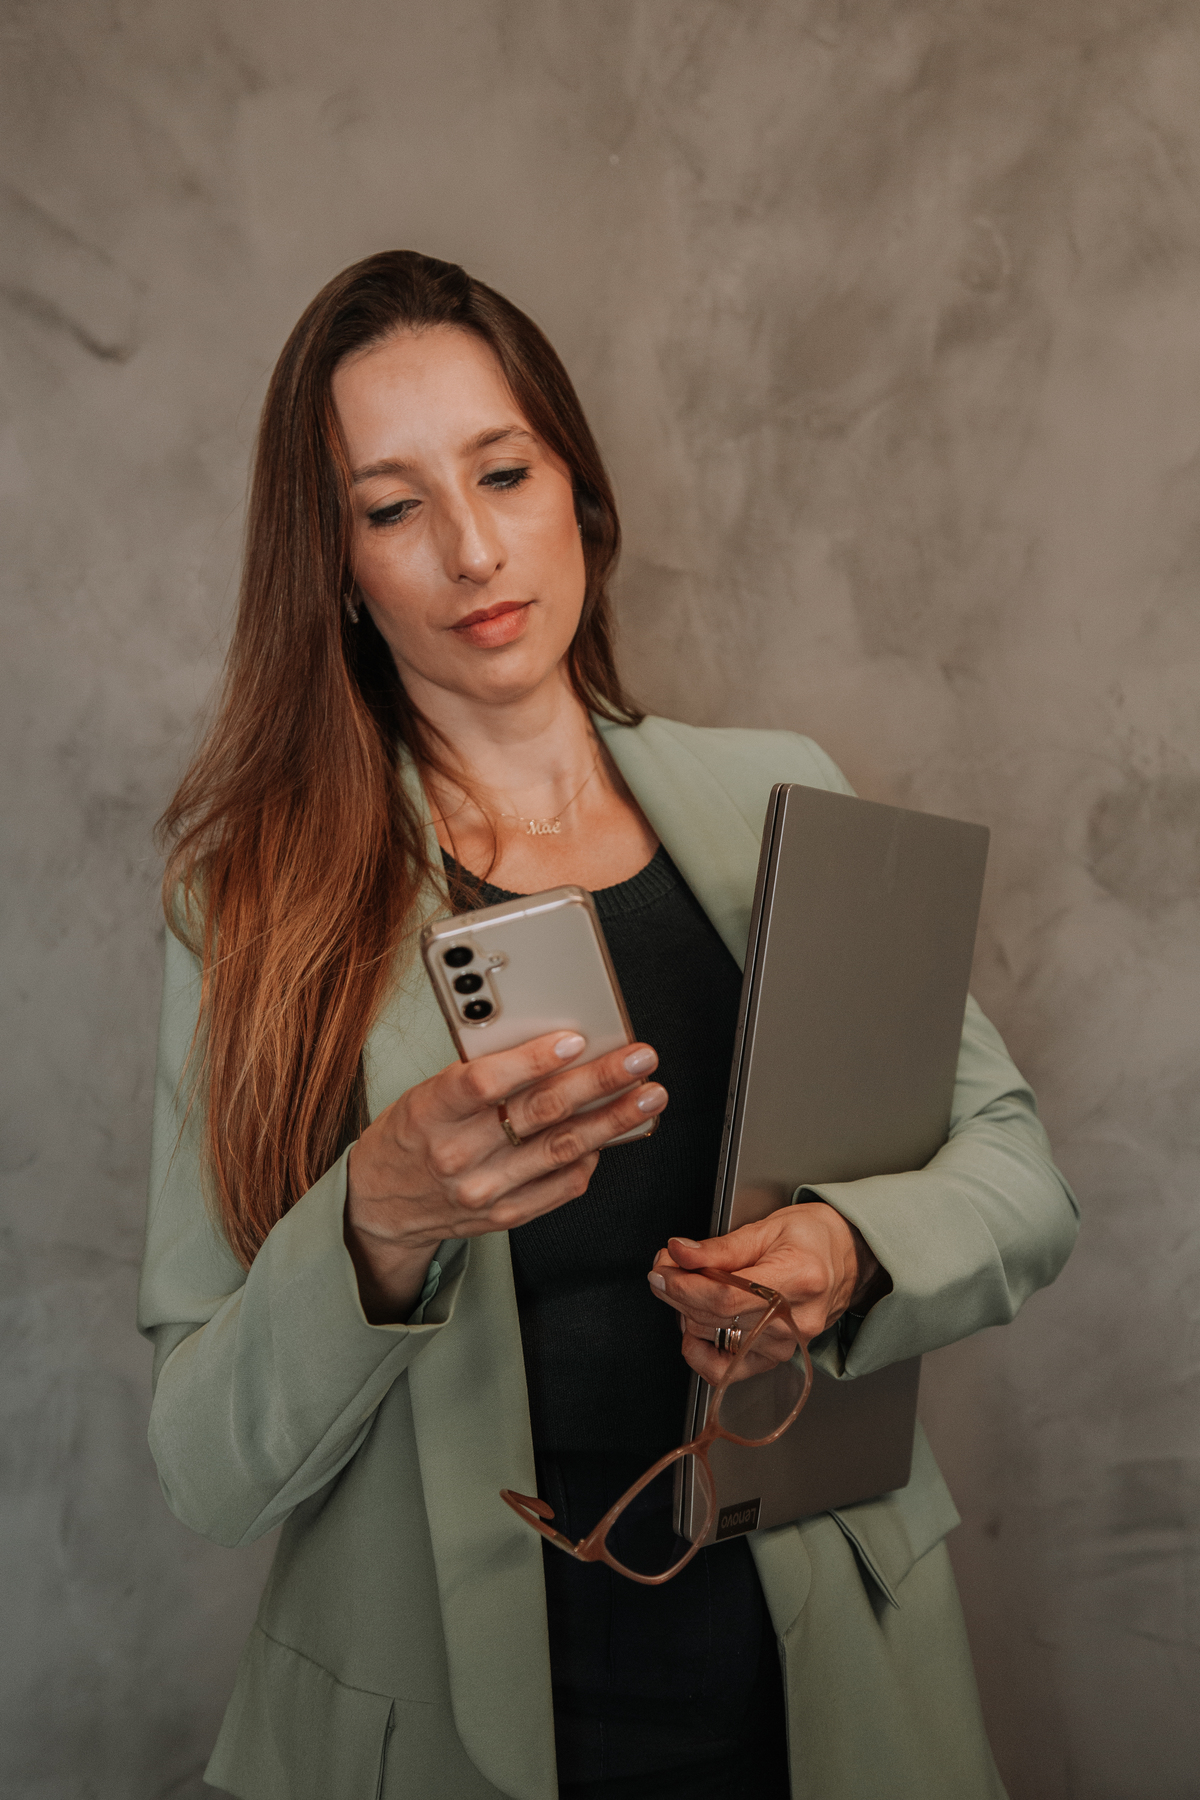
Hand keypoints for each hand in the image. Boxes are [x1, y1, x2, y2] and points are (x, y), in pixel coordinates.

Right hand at [346, 1031, 666, 1319]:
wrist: (378, 1204)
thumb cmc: (409, 1134)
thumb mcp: (424, 1093)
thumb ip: (477, 1074)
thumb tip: (547, 1047)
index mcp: (431, 1112)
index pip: (485, 1082)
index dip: (533, 1060)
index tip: (574, 1040)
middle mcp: (458, 1154)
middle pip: (539, 1113)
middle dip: (598, 1082)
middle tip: (638, 1060)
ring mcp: (483, 1190)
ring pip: (561, 1149)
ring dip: (613, 1120)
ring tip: (646, 1096)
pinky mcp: (503, 1215)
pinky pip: (560, 1187)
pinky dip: (590, 1160)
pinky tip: (611, 1138)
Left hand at [646, 1203, 887, 1386]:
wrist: (848, 1258)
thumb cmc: (813, 1238)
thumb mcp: (768, 1228)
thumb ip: (721, 1247)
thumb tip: (679, 1253)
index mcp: (797, 1279)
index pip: (727, 1296)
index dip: (684, 1286)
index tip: (661, 1270)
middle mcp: (795, 1320)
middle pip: (716, 1317)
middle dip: (678, 1291)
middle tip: (666, 1267)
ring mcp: (787, 1345)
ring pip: (714, 1338)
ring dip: (686, 1312)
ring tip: (687, 1286)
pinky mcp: (778, 1359)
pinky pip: (726, 1371)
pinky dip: (701, 1351)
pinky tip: (696, 1326)